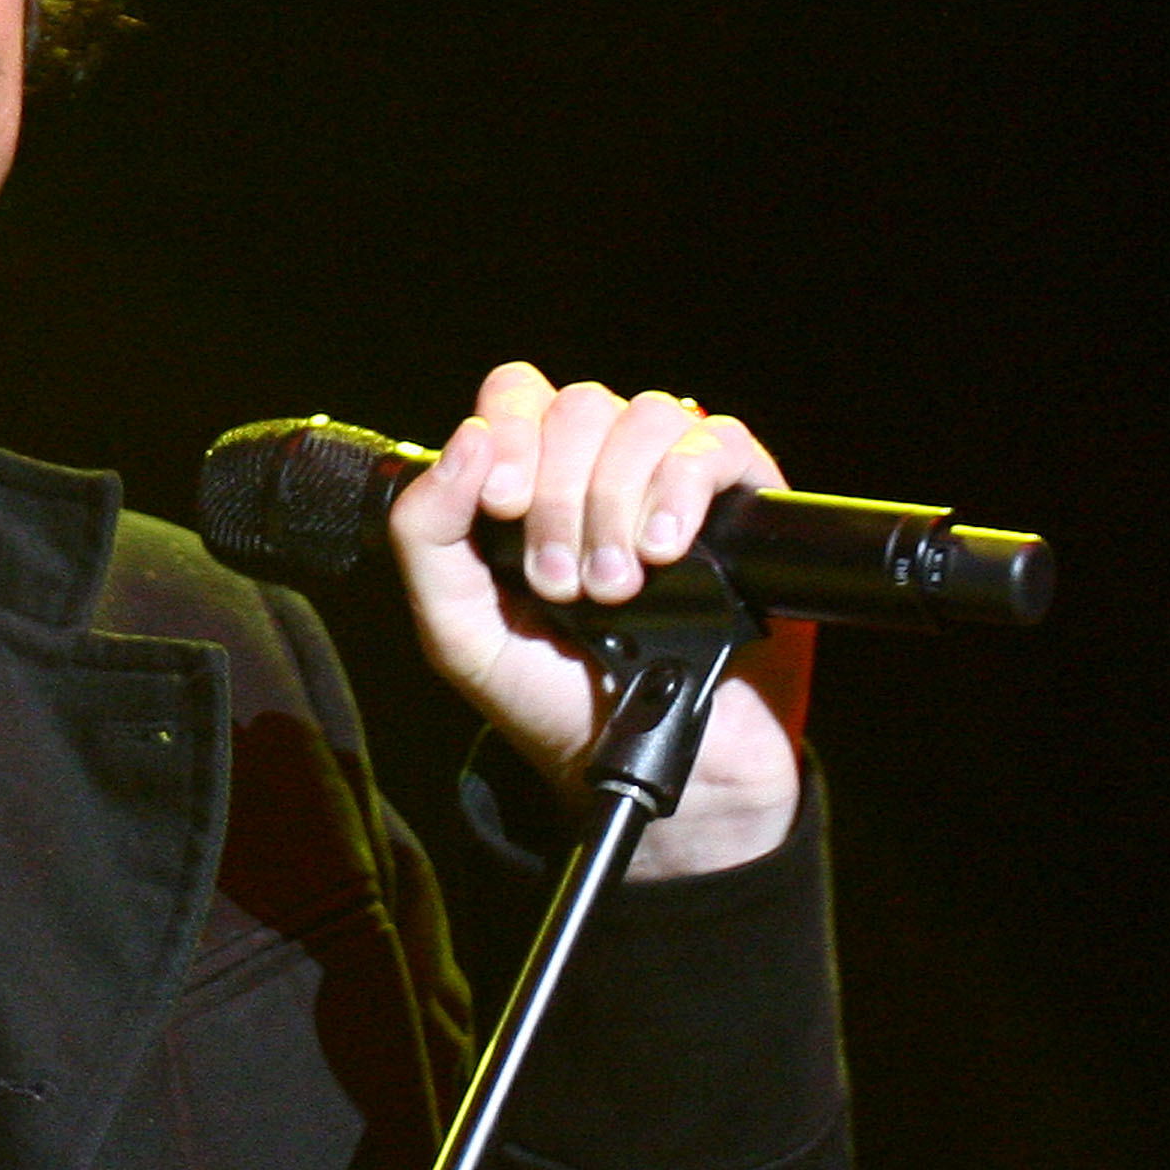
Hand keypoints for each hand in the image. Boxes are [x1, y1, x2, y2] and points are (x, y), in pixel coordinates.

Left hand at [387, 362, 811, 878]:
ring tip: (617, 587)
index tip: (503, 505)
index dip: (509, 433)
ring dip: (618, 500)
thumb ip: (427, 538)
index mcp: (531, 483)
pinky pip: (718, 443)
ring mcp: (672, 482)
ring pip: (646, 417)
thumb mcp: (460, 633)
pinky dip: (684, 486)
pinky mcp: (742, 503)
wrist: (662, 773)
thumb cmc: (555, 701)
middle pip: (578, 406)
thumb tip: (465, 439)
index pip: (517, 396)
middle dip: (561, 495)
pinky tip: (668, 551)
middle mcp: (601, 469)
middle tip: (562, 584)